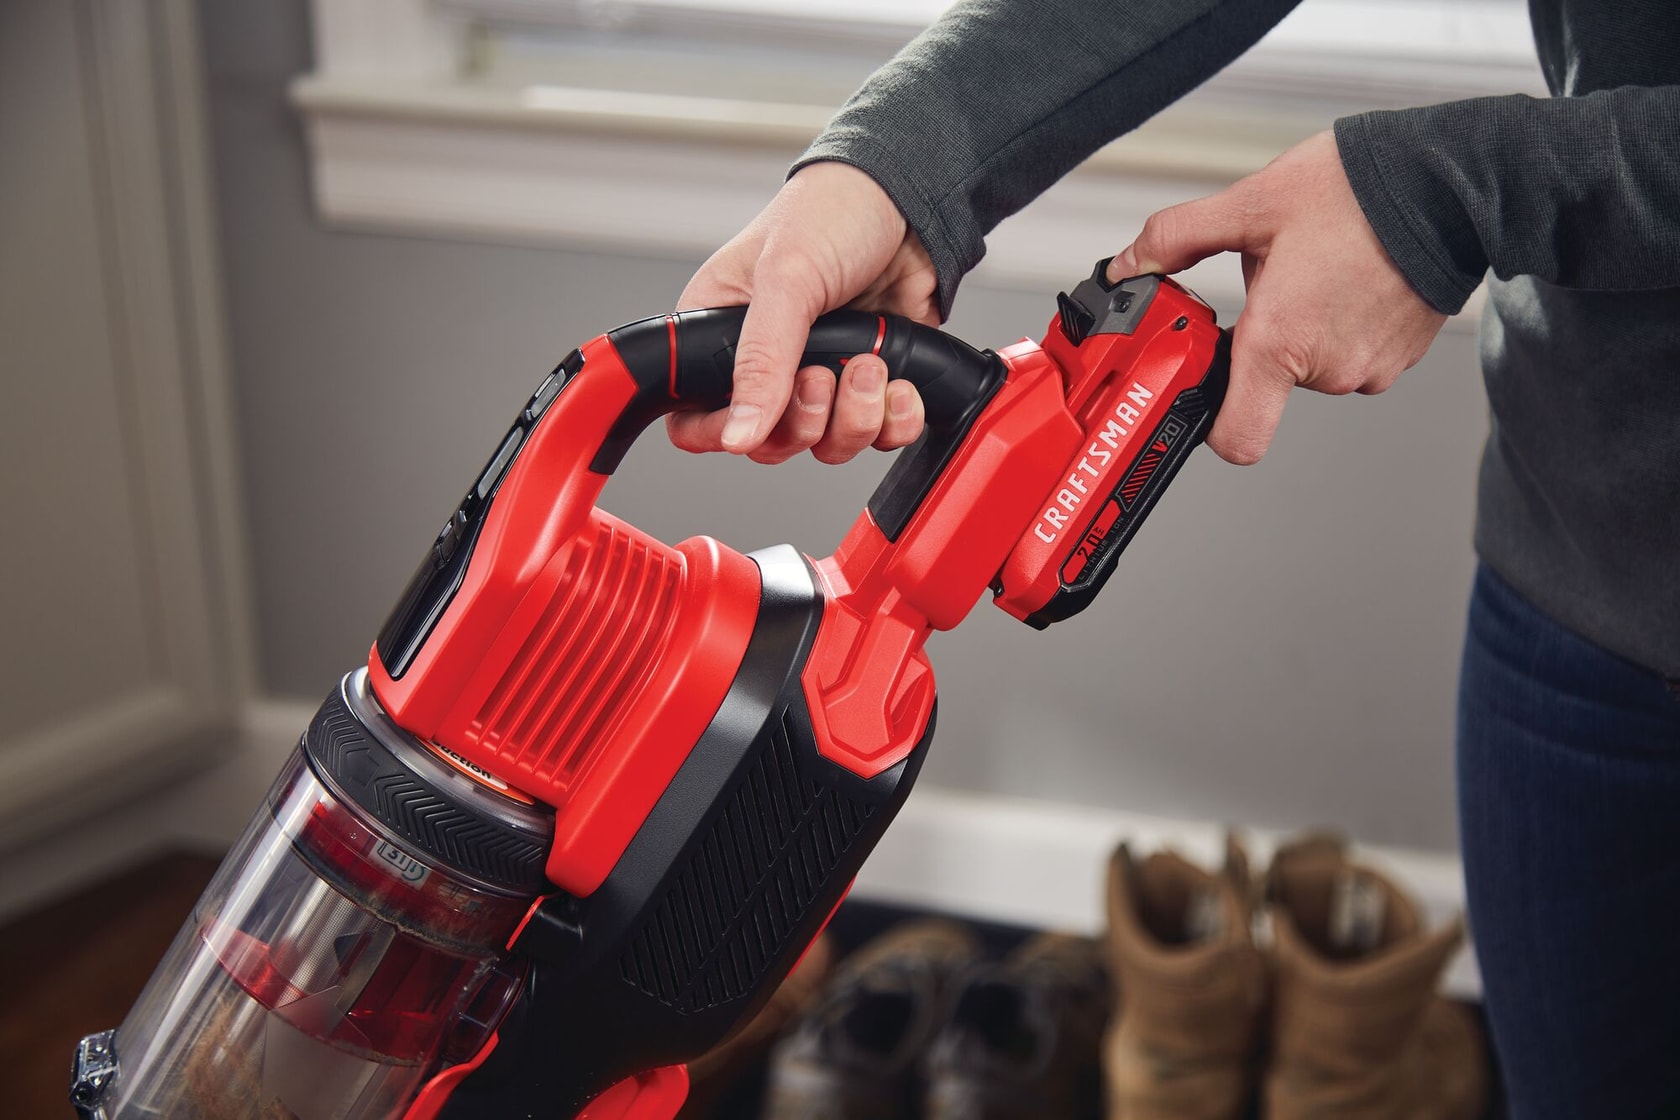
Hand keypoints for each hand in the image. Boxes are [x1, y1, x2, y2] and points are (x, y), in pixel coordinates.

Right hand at [671, 162, 937, 463]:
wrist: (912, 200)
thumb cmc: (833, 212)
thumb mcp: (785, 279)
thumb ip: (760, 360)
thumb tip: (738, 433)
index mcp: (720, 332)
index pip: (695, 417)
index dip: (721, 434)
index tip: (752, 427)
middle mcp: (767, 362)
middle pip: (769, 443)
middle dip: (804, 422)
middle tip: (822, 376)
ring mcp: (822, 375)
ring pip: (827, 445)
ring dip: (854, 417)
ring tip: (869, 363)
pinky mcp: (870, 382)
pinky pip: (879, 435)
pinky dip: (893, 420)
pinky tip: (899, 382)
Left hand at [1110, 130, 1446, 464]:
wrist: (1450, 182)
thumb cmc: (1358, 190)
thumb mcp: (1250, 204)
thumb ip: (1178, 239)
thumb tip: (1130, 264)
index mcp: (1281, 341)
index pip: (1237, 437)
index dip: (1212, 426)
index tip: (1202, 389)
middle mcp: (1327, 368)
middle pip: (1270, 384)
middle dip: (1262, 338)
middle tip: (1277, 282)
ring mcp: (1370, 368)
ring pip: (1313, 366)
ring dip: (1305, 329)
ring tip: (1321, 272)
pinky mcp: (1401, 358)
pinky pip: (1353, 355)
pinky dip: (1344, 325)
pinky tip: (1351, 278)